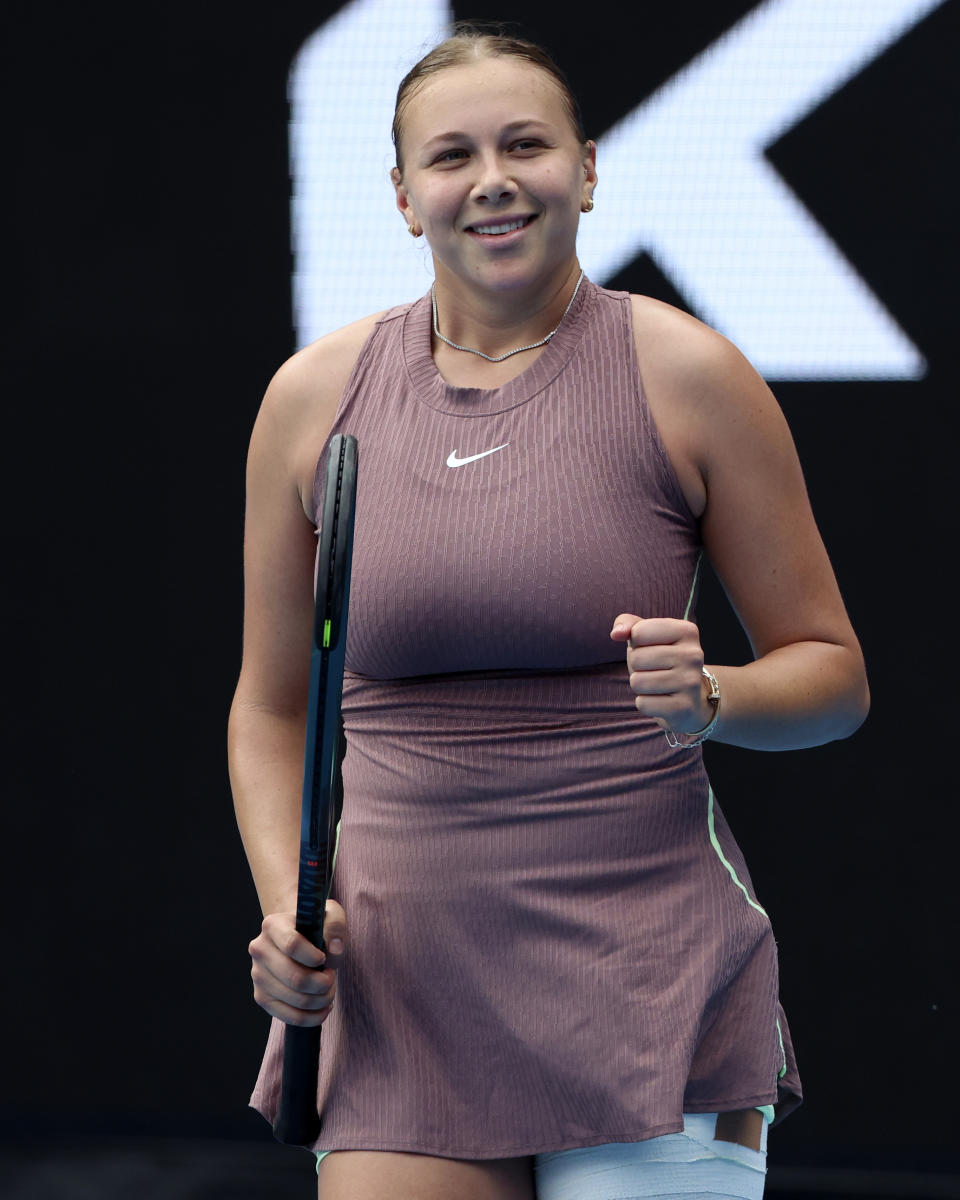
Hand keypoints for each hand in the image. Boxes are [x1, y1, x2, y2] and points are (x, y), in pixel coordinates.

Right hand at [248, 899, 347, 1026]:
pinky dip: (313, 1016)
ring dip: (321, 999)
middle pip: (295, 978)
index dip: (313, 956)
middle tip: (331, 976)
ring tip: (329, 989)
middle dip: (323, 983)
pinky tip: (324, 1007)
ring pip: (296, 999)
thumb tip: (334, 950)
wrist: (296, 938)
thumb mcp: (330, 915)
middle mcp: (259, 950)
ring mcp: (258, 976)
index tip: (324, 958)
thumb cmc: (315, 926)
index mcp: (272, 925)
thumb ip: (335, 926)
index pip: (292, 945)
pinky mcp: (262, 997)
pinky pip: (290, 1017)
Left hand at [610, 614, 712, 733]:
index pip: (639, 632)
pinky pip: (643, 704)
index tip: (652, 649)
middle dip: (637, 666)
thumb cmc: (662, 661)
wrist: (691, 699)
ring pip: (637, 682)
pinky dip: (646, 704)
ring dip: (641, 686)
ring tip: (658, 685)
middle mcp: (693, 655)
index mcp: (687, 631)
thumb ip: (629, 624)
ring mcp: (691, 682)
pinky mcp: (684, 707)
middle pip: (637, 658)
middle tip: (655, 670)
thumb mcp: (648, 636)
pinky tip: (662, 700)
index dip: (636, 643)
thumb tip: (616, 633)